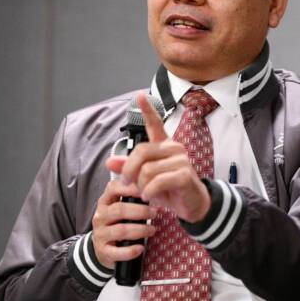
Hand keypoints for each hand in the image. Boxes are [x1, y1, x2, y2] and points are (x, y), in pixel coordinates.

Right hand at [91, 179, 156, 268]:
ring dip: (140, 230)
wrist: (103, 248)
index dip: (130, 188)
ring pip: (120, 230)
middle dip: (140, 211)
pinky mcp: (103, 251)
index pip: (113, 189)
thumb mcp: (120, 208)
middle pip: (119, 210)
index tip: (147, 189)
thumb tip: (152, 184)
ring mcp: (100, 234)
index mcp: (104, 202)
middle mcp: (100, 217)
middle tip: (155, 212)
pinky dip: (130, 251)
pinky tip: (141, 248)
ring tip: (153, 230)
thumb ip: (131, 196)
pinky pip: (117, 252)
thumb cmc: (117, 223)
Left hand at [105, 92, 210, 222]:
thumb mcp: (144, 178)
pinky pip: (157, 181)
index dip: (147, 110)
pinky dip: (149, 192)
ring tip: (146, 193)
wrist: (191, 204)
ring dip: (141, 186)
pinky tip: (150, 197)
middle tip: (126, 182)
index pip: (155, 123)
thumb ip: (128, 168)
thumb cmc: (168, 189)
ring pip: (147, 170)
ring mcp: (180, 160)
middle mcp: (173, 148)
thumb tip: (109, 161)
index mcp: (163, 145)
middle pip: (141, 151)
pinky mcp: (185, 174)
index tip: (140, 96)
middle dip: (129, 170)